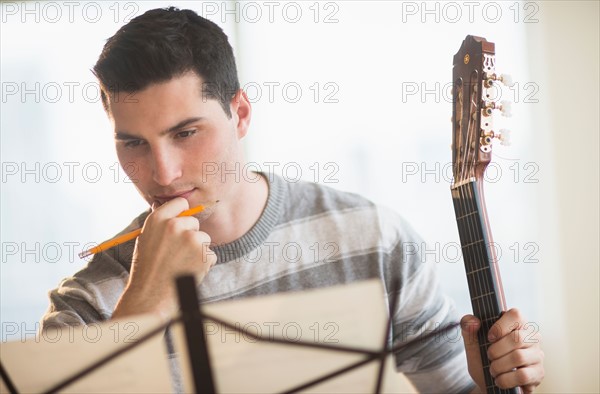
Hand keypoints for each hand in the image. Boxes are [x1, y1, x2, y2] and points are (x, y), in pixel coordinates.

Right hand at [112, 197, 216, 320]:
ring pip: (204, 239)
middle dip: (190, 236)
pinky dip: (204, 264)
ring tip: (181, 265)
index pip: (180, 203)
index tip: (182, 221)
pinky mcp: (204, 254)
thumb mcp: (145, 239)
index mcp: (158, 220)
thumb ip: (159, 224)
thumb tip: (165, 205)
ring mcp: (191, 239)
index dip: (183, 212)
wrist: (150, 297)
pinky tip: (189, 273)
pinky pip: (210, 255)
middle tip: (177, 254)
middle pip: (194, 222)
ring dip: (198, 251)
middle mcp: (174, 225)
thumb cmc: (147, 270)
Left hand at [461, 308, 543, 392]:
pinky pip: (523, 375)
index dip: (500, 326)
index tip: (489, 337)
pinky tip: (500, 380)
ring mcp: (537, 355)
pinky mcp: (539, 373)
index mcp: (516, 325)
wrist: (488, 385)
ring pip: (519, 357)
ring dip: (499, 366)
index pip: (515, 315)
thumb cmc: (483, 361)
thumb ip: (469, 329)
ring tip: (493, 370)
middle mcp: (531, 337)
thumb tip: (473, 321)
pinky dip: (505, 379)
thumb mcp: (472, 345)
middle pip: (517, 338)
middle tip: (489, 357)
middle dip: (496, 351)